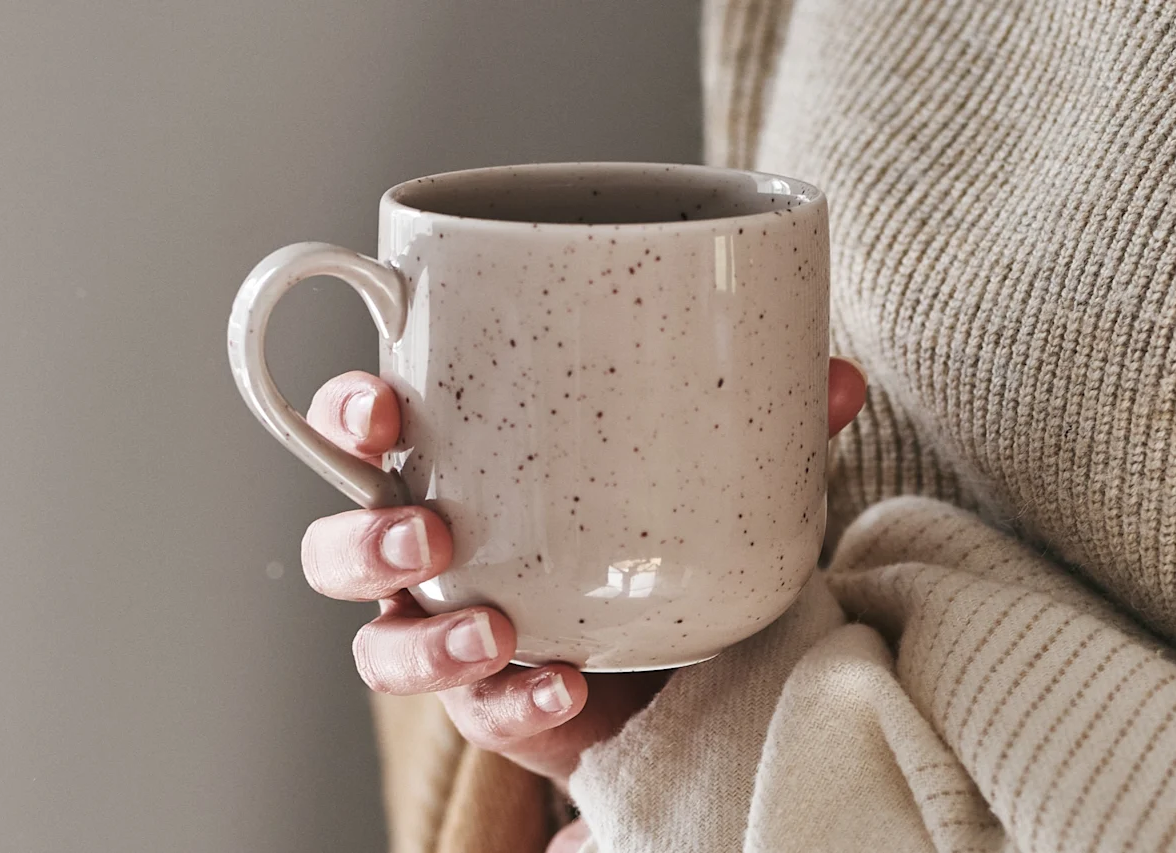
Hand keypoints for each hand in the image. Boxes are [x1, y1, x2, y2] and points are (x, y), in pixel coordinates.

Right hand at [298, 358, 868, 788]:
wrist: (698, 663)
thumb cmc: (670, 538)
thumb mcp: (716, 475)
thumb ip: (765, 428)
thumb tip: (839, 377)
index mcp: (459, 466)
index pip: (365, 430)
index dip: (347, 413)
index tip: (380, 405)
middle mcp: (437, 554)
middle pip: (336, 549)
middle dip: (363, 541)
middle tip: (427, 535)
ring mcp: (457, 637)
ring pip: (378, 650)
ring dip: (421, 642)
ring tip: (494, 628)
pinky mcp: (497, 709)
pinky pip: (478, 716)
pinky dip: (517, 701)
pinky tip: (565, 684)